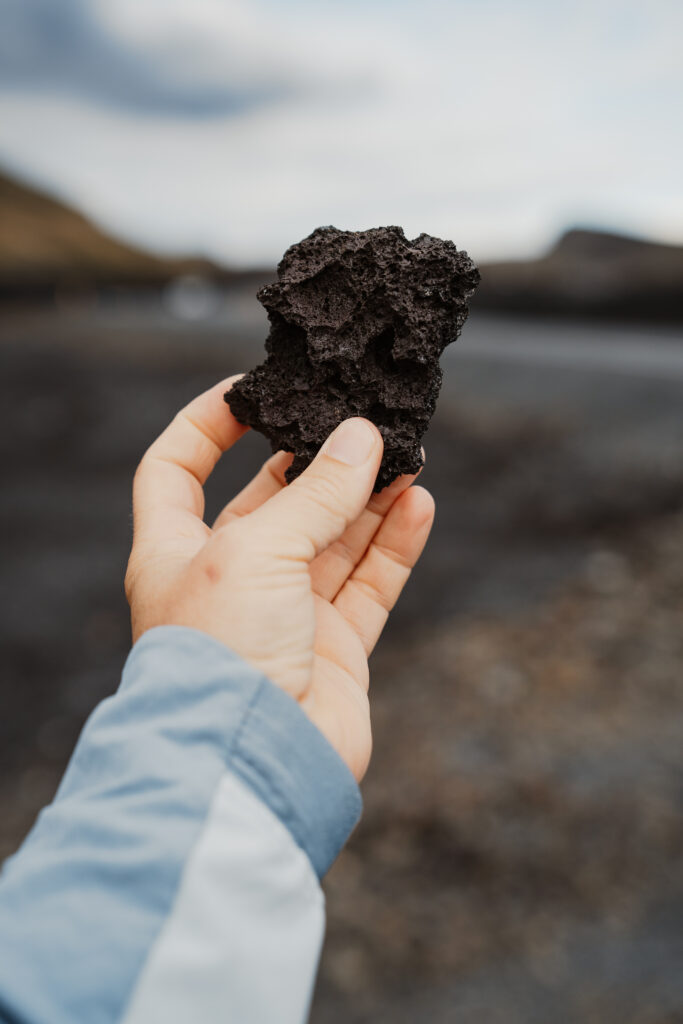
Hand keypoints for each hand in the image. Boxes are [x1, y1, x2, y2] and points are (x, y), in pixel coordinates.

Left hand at [125, 377, 434, 779]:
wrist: (253, 764)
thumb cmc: (223, 656)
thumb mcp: (257, 551)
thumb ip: (316, 494)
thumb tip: (363, 439)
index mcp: (178, 551)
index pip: (175, 470)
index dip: (205, 427)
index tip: (249, 392)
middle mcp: (230, 579)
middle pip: (275, 500)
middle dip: (318, 461)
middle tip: (365, 425)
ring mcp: (285, 614)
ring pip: (334, 538)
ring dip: (369, 496)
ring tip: (407, 455)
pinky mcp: (334, 648)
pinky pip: (370, 583)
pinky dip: (395, 544)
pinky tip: (419, 505)